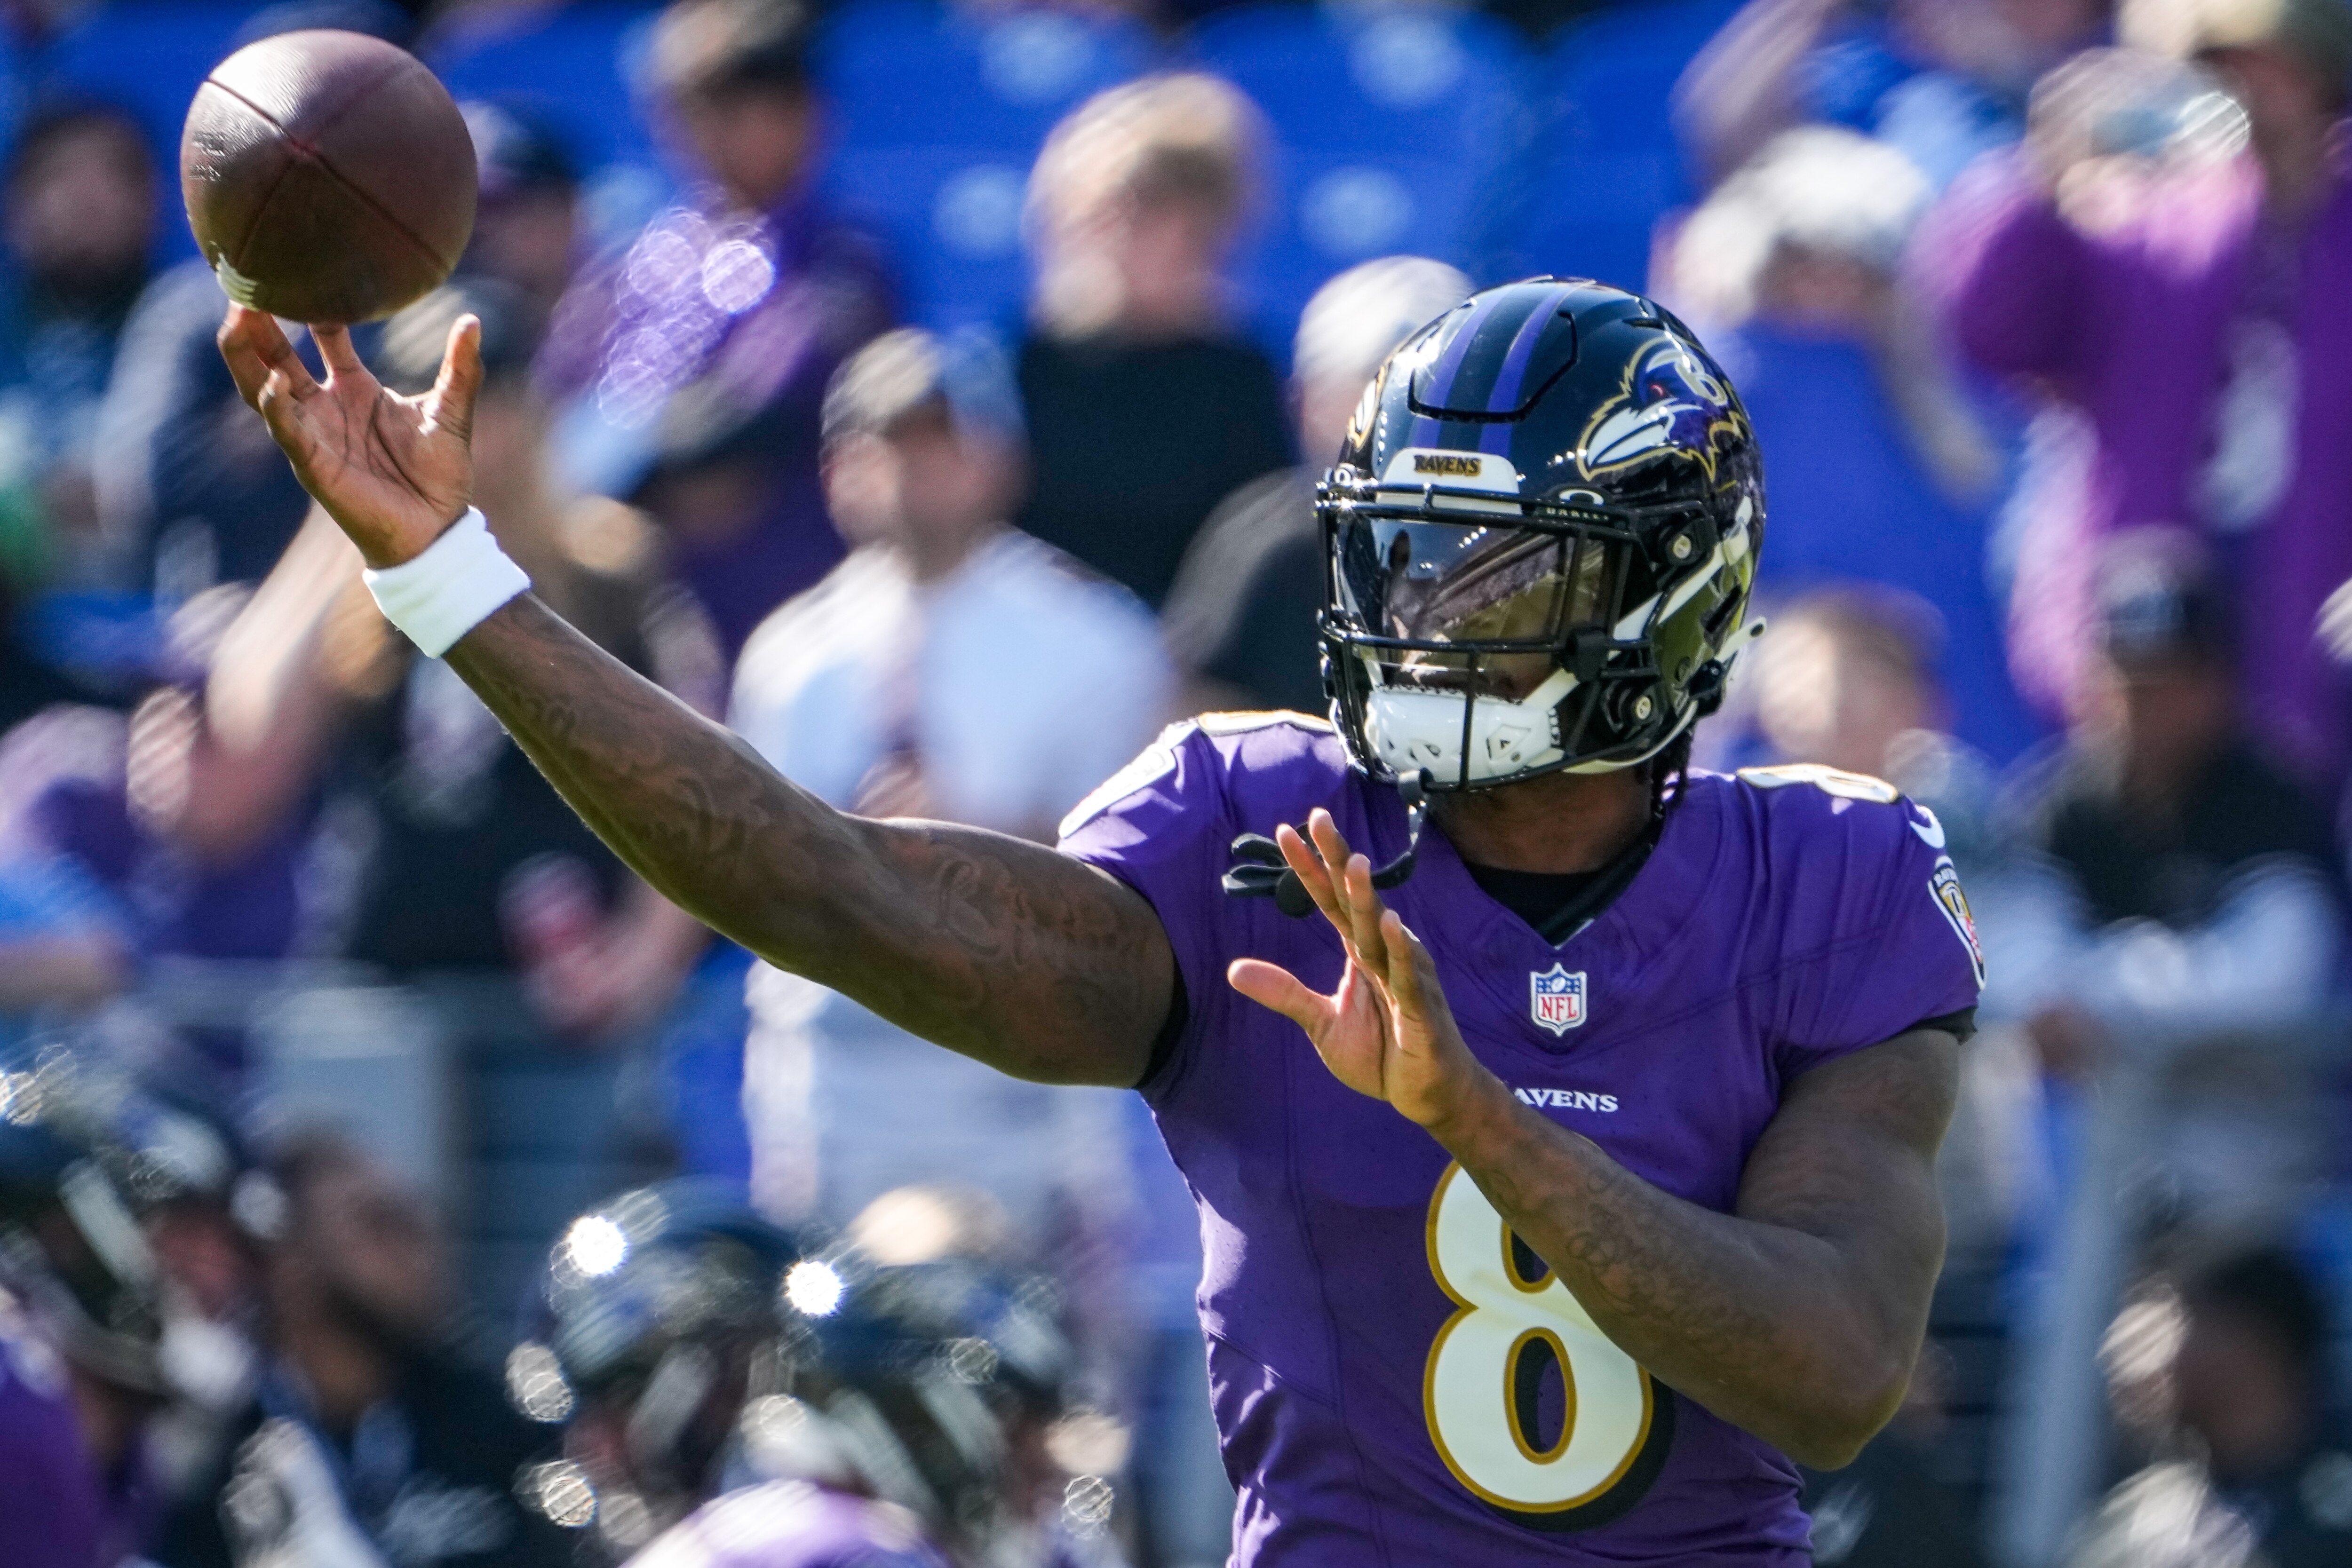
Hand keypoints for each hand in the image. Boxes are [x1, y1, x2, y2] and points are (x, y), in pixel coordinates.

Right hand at [217, 305, 481, 567]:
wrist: (438, 530)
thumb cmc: (439, 474)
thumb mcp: (452, 413)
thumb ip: (461, 368)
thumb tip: (473, 321)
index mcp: (354, 387)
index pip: (323, 334)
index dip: (310, 304)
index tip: (298, 267)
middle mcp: (325, 406)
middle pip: (276, 355)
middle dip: (258, 322)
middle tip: (245, 282)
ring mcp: (314, 434)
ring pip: (263, 388)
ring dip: (248, 355)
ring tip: (237, 317)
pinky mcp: (314, 465)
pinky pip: (288, 431)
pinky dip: (277, 407)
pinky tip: (273, 383)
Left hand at [1228, 808, 1501, 1131]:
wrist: (1427, 1094)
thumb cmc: (1383, 1052)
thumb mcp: (1323, 1023)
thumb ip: (1285, 993)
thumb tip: (1233, 970)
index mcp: (1360, 952)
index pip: (1329, 901)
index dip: (1309, 868)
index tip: (1286, 831)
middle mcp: (1384, 953)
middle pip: (1356, 901)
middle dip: (1338, 860)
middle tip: (1319, 818)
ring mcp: (1406, 977)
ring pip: (1381, 933)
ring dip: (1366, 899)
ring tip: (1352, 863)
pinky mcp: (1422, 1010)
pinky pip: (1409, 978)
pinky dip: (1401, 952)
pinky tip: (1392, 926)